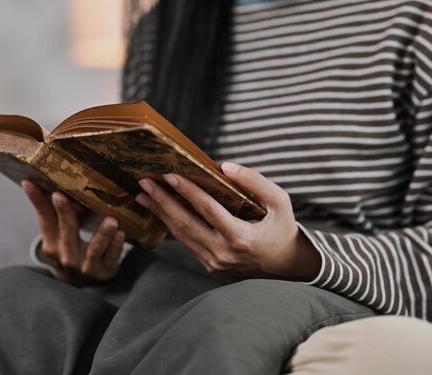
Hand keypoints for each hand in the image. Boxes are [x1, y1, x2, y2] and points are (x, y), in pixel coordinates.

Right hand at [21, 180, 125, 285]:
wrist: (83, 284)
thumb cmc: (71, 249)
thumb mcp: (59, 235)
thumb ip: (56, 214)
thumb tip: (48, 179)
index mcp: (52, 241)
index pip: (44, 217)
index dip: (37, 200)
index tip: (29, 182)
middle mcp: (66, 254)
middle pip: (67, 230)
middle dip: (64, 212)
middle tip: (61, 195)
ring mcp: (85, 265)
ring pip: (94, 247)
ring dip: (102, 233)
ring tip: (111, 220)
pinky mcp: (104, 271)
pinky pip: (111, 257)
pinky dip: (116, 246)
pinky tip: (121, 233)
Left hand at [134, 163, 320, 280]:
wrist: (287, 264)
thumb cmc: (283, 228)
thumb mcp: (280, 201)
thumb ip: (255, 182)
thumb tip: (225, 166)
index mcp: (241, 238)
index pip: (207, 210)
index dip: (187, 191)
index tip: (169, 175)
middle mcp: (224, 253)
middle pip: (185, 224)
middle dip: (163, 201)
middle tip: (145, 183)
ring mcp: (214, 262)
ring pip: (181, 236)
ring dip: (161, 214)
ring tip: (144, 195)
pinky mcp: (210, 266)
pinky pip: (187, 243)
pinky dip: (172, 225)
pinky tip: (161, 210)